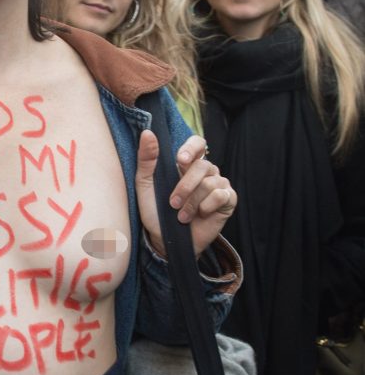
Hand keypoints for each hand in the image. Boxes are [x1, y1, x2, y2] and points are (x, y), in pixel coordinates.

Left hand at [135, 131, 235, 258]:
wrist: (165, 240)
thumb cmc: (155, 212)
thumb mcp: (145, 185)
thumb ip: (147, 159)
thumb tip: (148, 133)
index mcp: (186, 165)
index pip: (198, 143)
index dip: (192, 148)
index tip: (180, 159)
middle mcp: (205, 172)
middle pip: (203, 165)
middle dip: (185, 186)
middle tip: (172, 203)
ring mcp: (218, 186)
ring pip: (211, 182)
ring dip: (193, 202)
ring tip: (182, 216)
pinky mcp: (228, 201)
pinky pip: (222, 195)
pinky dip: (207, 206)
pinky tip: (200, 214)